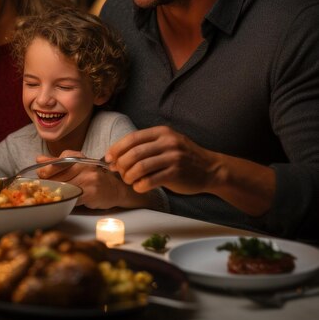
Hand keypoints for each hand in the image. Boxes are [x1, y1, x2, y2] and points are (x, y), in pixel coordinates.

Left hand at [36, 151, 144, 209]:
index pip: (59, 161)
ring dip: (56, 193)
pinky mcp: (91, 192)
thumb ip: (56, 162)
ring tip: (52, 195)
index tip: (40, 174)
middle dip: (49, 183)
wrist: (115, 189)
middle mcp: (84, 166)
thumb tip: (38, 159)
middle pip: (59, 175)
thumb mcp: (76, 165)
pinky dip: (67, 200)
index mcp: (78, 157)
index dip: (47, 168)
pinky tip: (65, 200)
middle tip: (43, 188)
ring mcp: (89, 179)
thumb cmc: (92, 177)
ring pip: (65, 187)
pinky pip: (73, 197)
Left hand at [105, 126, 219, 194]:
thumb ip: (145, 147)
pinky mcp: (176, 173)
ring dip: (129, 176)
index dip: (117, 148)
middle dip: (121, 164)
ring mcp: (173, 158)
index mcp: (162, 132)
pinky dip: (140, 186)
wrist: (211, 169)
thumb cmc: (183, 157)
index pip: (132, 138)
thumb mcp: (166, 144)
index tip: (108, 158)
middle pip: (134, 153)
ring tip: (128, 180)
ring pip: (140, 167)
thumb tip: (115, 158)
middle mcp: (167, 142)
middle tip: (118, 172)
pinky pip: (150, 180)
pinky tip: (139, 187)